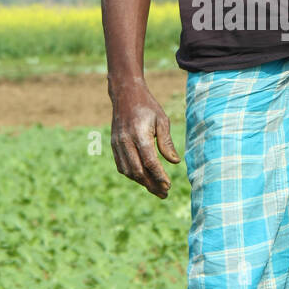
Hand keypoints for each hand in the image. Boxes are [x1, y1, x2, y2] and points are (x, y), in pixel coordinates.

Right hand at [110, 80, 180, 198]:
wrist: (125, 94)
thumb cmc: (148, 107)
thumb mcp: (162, 120)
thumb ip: (167, 142)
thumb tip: (175, 162)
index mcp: (139, 134)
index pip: (149, 162)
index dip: (159, 176)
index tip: (168, 185)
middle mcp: (125, 141)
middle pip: (138, 170)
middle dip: (151, 184)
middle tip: (164, 193)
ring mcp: (117, 144)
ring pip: (128, 171)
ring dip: (142, 182)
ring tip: (156, 189)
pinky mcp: (114, 146)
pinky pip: (121, 166)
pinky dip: (132, 175)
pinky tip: (144, 178)